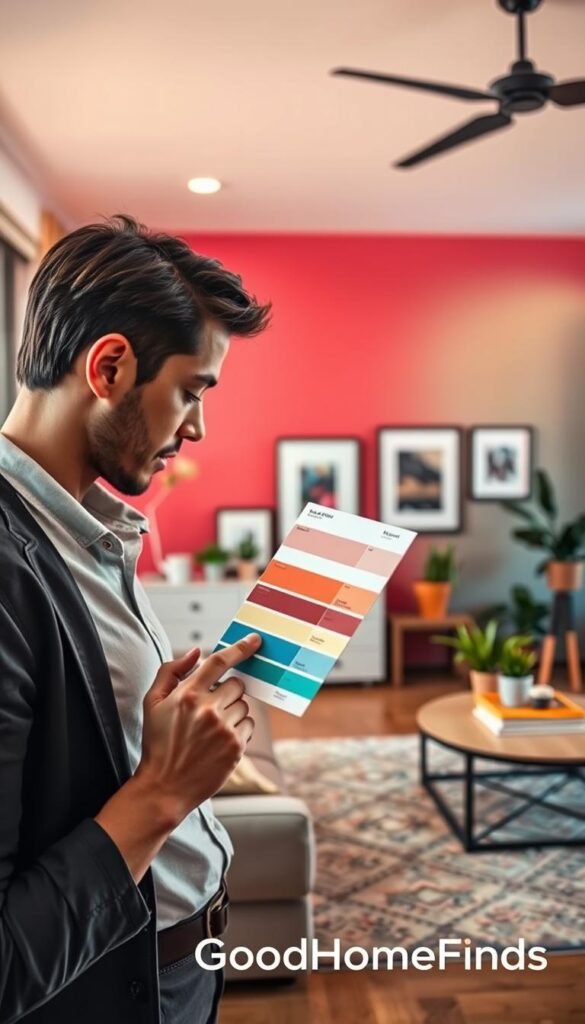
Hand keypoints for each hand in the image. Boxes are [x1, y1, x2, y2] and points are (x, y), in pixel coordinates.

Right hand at [136, 634, 261, 824]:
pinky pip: (249, 725)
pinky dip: (238, 730)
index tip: (254, 640)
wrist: (164, 787)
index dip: (240, 648)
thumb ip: (171, 671)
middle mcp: (208, 709)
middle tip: (211, 708)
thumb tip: (196, 652)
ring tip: (211, 730)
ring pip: (244, 706)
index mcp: (188, 694)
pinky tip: (218, 741)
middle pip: (236, 684)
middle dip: (227, 692)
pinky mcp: (236, 747)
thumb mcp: (152, 703)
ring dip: (233, 712)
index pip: (219, 662)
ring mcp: (224, 729)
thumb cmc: (158, 743)